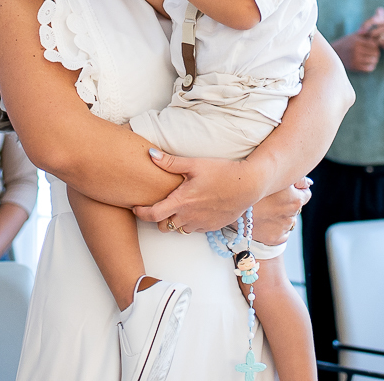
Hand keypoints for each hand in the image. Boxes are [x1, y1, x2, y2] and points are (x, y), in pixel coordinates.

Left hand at [130, 150, 262, 233]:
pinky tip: (195, 208)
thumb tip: (150, 154)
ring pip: (179, 229)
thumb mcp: (195, 164)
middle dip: (158, 218)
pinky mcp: (211, 227)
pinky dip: (189, 222)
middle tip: (159, 205)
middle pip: (164, 226)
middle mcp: (189, 216)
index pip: (153, 215)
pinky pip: (194, 229)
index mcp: (181, 201)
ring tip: (178, 206)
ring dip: (175, 221)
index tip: (136, 207)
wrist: (248, 185)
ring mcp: (200, 224)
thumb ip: (170, 162)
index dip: (140, 213)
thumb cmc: (222, 172)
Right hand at [247, 178, 311, 244]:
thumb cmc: (251, 186)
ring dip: (279, 214)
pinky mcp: (275, 239)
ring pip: (287, 219)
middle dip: (287, 202)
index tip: (284, 189)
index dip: (296, 189)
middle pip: (295, 206)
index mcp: (295, 200)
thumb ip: (296, 178)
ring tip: (263, 209)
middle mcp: (292, 215)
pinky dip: (273, 227)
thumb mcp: (274, 176)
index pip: (305, 193)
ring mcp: (283, 228)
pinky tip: (262, 220)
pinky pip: (279, 231)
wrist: (231, 206)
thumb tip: (308, 183)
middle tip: (270, 198)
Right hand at [331, 32, 380, 72]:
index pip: (374, 45)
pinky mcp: (354, 67)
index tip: (373, 47)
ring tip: (371, 59)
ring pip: (373, 61)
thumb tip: (374, 33)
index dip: (376, 46)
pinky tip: (368, 64)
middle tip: (374, 54)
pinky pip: (369, 68)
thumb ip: (364, 33)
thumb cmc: (344, 44)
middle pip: (375, 53)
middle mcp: (356, 50)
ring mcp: (355, 59)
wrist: (331, 54)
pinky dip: (371, 67)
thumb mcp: (353, 36)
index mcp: (356, 41)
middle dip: (376, 53)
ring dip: (374, 60)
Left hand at [361, 7, 383, 61]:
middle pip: (373, 33)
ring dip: (381, 46)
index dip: (364, 25)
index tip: (359, 33)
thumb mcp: (383, 32)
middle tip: (378, 43)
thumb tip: (358, 32)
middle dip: (373, 40)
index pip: (372, 20)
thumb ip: (372, 29)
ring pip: (379, 41)